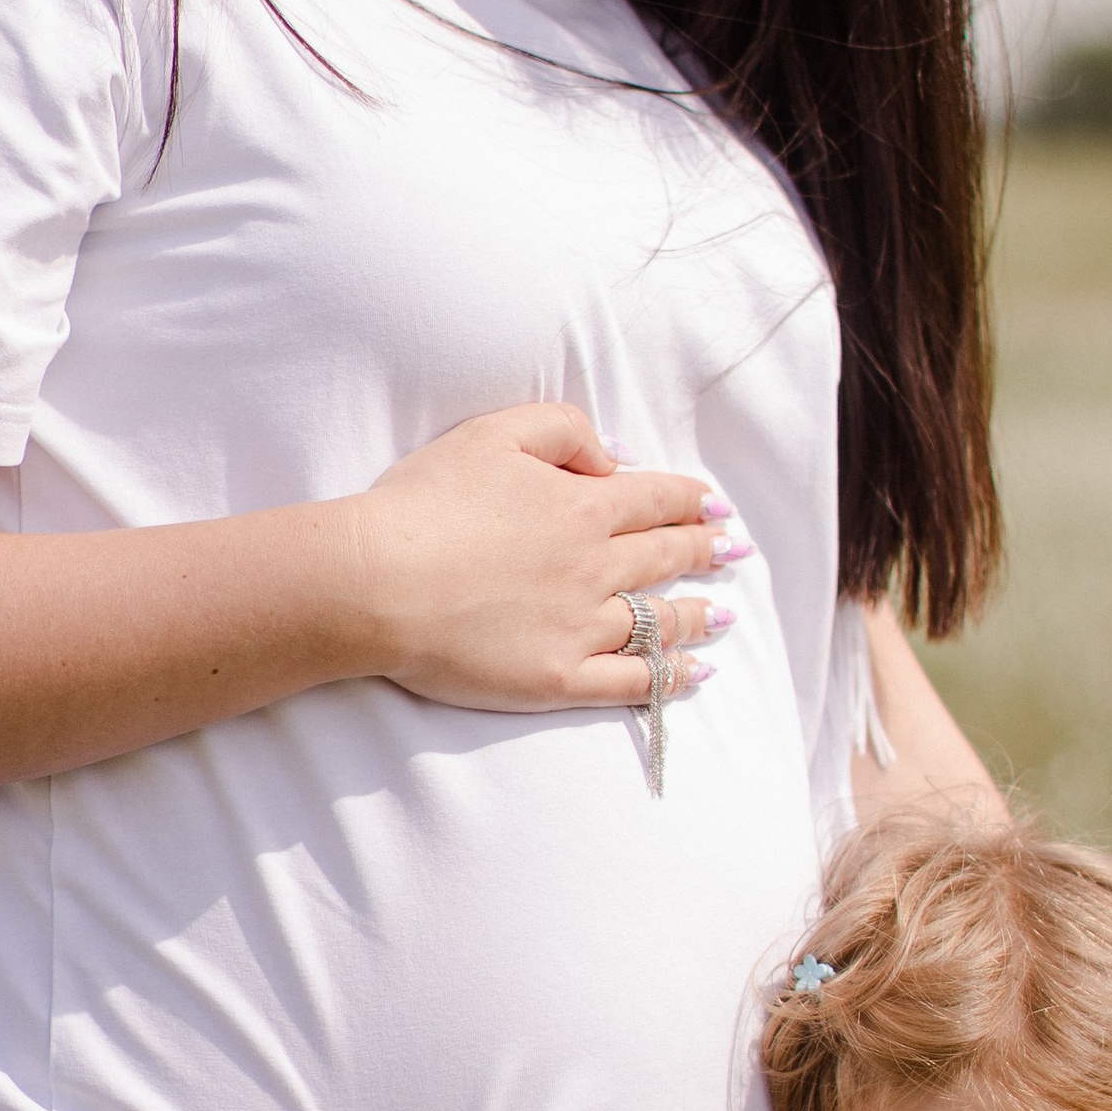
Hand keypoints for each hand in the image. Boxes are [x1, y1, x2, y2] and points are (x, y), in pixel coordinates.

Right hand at [347, 405, 742, 714]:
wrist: (378, 581)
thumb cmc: (424, 504)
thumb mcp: (493, 432)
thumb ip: (563, 431)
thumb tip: (613, 457)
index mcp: (582, 507)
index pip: (653, 500)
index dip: (689, 500)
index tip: (715, 505)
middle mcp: (594, 567)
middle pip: (664, 556)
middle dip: (705, 549)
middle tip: (733, 551)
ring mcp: (580, 627)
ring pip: (659, 620)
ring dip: (698, 614)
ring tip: (724, 614)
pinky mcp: (557, 678)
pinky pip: (631, 680)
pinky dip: (670, 677)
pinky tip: (696, 673)